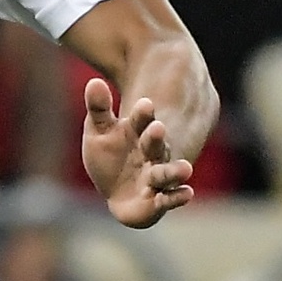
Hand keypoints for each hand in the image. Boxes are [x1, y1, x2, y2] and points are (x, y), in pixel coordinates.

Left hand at [81, 76, 192, 228]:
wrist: (122, 186)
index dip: (142, 113)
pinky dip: (178, 196)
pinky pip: (169, 197)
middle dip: (155, 138)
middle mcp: (151, 152)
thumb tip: (93, 82)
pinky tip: (187, 193)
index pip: (141, 119)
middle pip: (154, 144)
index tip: (144, 103)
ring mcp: (156, 174)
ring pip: (166, 171)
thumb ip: (98, 107)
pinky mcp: (159, 198)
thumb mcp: (99, 130)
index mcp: (138, 131)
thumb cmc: (112, 153)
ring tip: (185, 169)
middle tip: (157, 128)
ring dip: (173, 171)